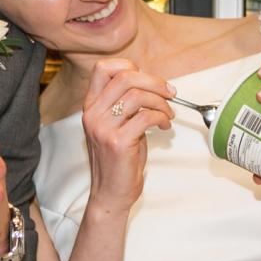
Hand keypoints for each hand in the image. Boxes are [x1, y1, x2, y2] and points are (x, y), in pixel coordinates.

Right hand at [81, 59, 172, 210]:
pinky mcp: (118, 142)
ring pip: (138, 95)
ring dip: (161, 102)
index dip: (129, 67)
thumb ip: (126, 104)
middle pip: (125, 77)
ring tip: (167, 115)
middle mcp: (93, 113)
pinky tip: (164, 126)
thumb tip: (151, 84)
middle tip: (170, 93)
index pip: (103, 68)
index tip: (148, 80)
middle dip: (155, 82)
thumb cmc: (118, 160)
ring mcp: (103, 127)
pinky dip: (161, 117)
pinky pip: (146, 117)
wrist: (110, 194)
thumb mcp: (116, 126)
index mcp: (90, 106)